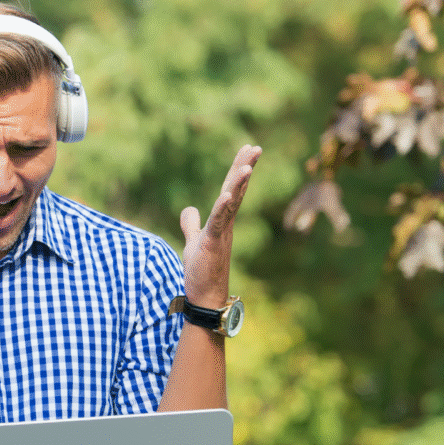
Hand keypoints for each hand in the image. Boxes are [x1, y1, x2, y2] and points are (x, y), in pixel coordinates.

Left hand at [178, 145, 259, 307]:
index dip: (237, 169)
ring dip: (238, 184)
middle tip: (255, 147)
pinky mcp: (213, 243)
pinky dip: (223, 207)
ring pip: (231, 203)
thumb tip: (189, 209)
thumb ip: (192, 224)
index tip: (246, 149)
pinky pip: (219, 222)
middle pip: (236, 190)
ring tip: (247, 165)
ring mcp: (221, 233)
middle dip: (244, 168)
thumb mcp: (193, 241)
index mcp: (222, 221)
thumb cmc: (201, 271)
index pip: (231, 189)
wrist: (205, 297)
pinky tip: (228, 194)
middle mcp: (226, 224)